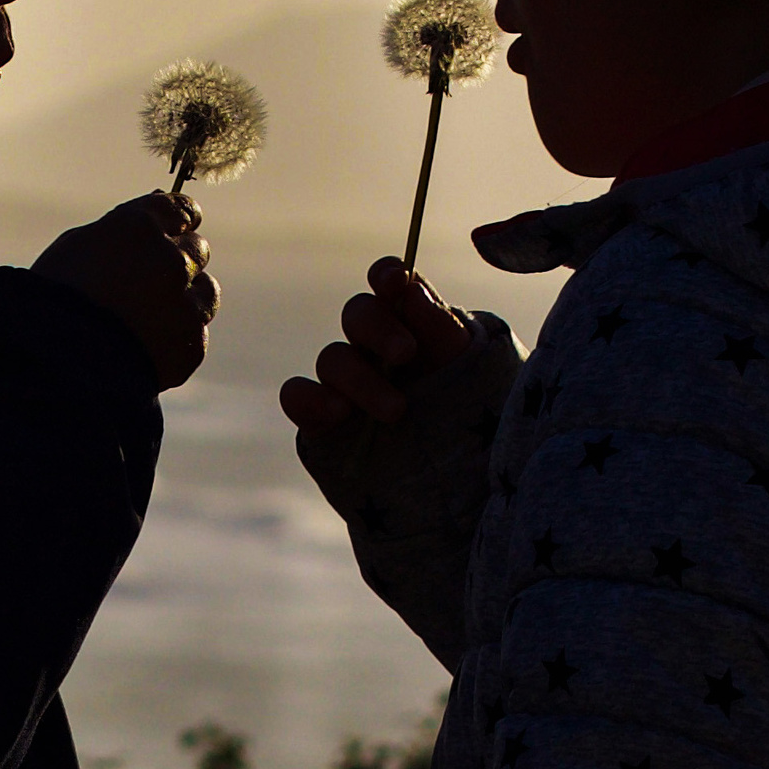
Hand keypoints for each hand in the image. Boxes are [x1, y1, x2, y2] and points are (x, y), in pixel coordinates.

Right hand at [34, 192, 217, 391]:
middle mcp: (171, 260)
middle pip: (198, 250)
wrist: (56, 365)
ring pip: (206, 292)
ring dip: (188, 298)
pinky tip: (147, 347)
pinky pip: (195, 334)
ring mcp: (185, 304)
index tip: (177, 230)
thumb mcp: (78, 247)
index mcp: (139, 227)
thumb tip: (154, 208)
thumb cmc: (53, 299)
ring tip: (152, 317)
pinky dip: (178, 338)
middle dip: (180, 262)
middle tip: (149, 283)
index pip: (181, 209)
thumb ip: (123, 228)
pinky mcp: (191, 345)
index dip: (179, 222)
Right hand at [279, 258, 472, 431]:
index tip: (395, 281)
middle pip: (358, 314)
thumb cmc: (471, 424)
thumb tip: (409, 283)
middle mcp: (375, 350)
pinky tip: (337, 412)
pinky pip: (297, 396)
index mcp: (415, 328)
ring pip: (333, 358)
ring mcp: (346, 385)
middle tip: (406, 354)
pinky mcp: (322, 421)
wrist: (461, 494)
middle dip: (378, 328)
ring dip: (359, 379)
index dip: (386, 275)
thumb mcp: (469, 373)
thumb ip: (440, 328)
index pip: (390, 285)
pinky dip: (309, 398)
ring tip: (396, 412)